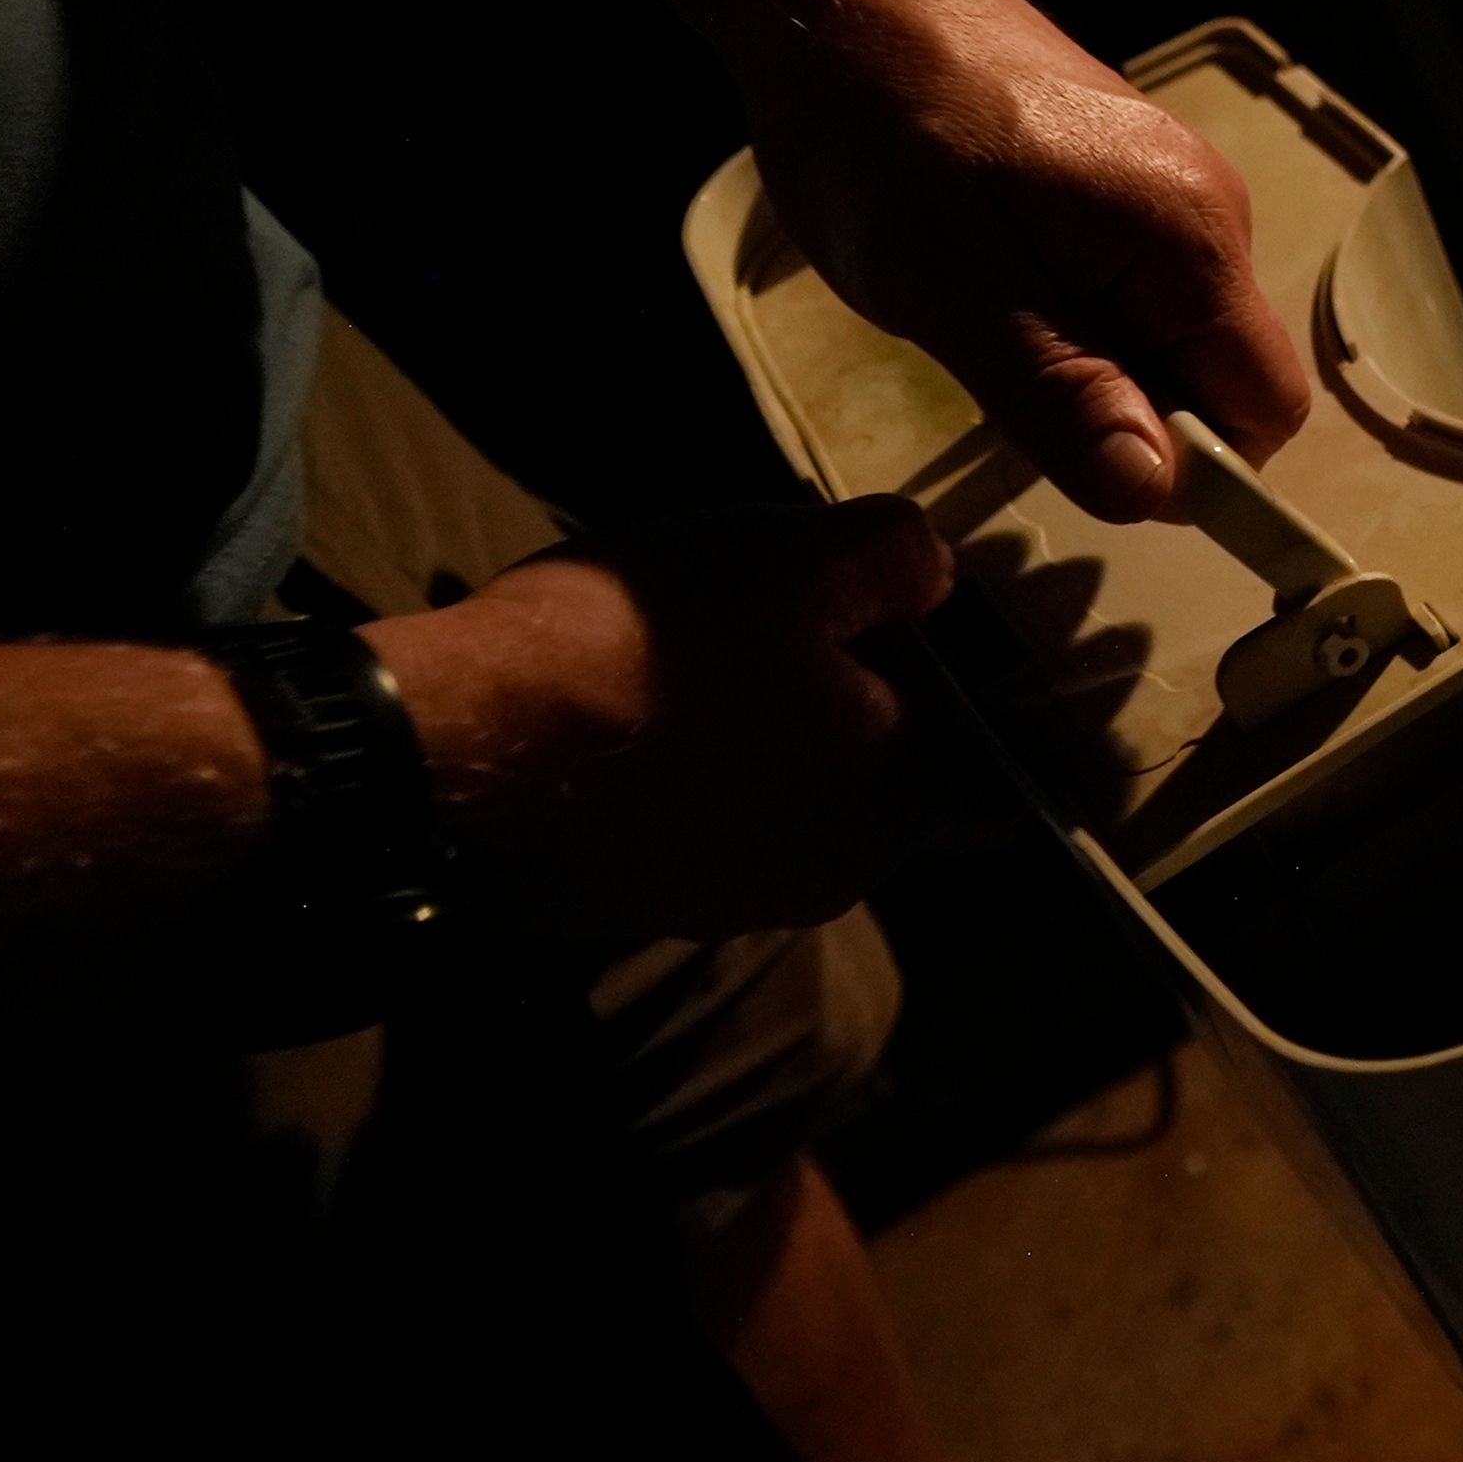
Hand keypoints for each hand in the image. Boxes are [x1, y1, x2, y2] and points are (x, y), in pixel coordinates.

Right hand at [368, 499, 956, 945]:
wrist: (447, 764)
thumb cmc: (645, 654)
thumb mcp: (788, 558)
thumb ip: (891, 560)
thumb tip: (934, 575)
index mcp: (900, 803)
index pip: (1015, 787)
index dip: (1011, 720)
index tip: (981, 657)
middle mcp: (835, 875)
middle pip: (895, 783)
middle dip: (874, 707)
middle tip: (824, 618)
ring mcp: (734, 900)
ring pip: (797, 801)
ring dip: (779, 733)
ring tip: (718, 646)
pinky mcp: (646, 903)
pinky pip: (708, 822)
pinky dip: (701, 767)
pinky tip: (645, 702)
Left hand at [732, 0, 1312, 521]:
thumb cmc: (876, 124)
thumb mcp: (949, 289)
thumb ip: (1061, 397)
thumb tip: (1155, 489)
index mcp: (1187, 236)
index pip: (1266, 409)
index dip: (1197, 469)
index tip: (1091, 472)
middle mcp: (1206, 210)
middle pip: (1220, 378)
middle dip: (1128, 412)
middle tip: (1004, 377)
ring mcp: (1170, 189)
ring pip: (1168, 338)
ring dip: (1090, 365)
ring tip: (982, 314)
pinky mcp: (1125, 180)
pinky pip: (1133, 291)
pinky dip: (1073, 315)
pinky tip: (989, 276)